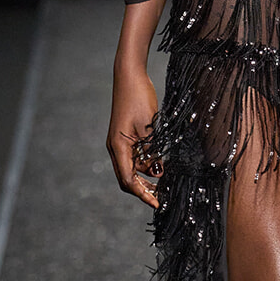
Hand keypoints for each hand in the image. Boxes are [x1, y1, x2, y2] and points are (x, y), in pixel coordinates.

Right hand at [107, 65, 160, 205]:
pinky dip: (145, 166)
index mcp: (118, 147)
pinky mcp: (125, 137)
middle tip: (161, 198)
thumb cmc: (139, 98)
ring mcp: (119, 143)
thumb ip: (153, 151)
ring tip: (163, 186)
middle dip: (143, 190)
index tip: (157, 203)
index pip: (128, 180)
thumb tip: (158, 172)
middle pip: (127, 178)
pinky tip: (159, 167)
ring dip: (145, 178)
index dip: (142, 194)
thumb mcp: (150, 126)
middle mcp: (116, 148)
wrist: (130, 77)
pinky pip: (134, 158)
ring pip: (131, 169)